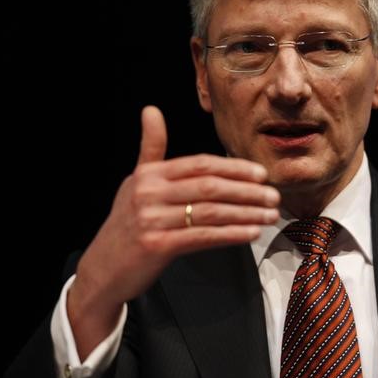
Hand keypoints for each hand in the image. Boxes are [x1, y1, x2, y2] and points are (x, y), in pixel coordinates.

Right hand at [68, 106, 279, 358]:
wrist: (103, 269)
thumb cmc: (128, 223)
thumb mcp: (136, 182)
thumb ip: (151, 149)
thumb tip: (151, 109)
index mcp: (149, 175)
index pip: (200, 164)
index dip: (234, 168)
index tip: (262, 174)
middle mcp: (148, 193)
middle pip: (210, 187)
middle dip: (247, 191)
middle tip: (274, 196)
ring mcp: (151, 219)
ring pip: (210, 212)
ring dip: (246, 213)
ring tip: (270, 216)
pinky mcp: (156, 245)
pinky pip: (203, 237)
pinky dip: (231, 234)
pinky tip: (251, 233)